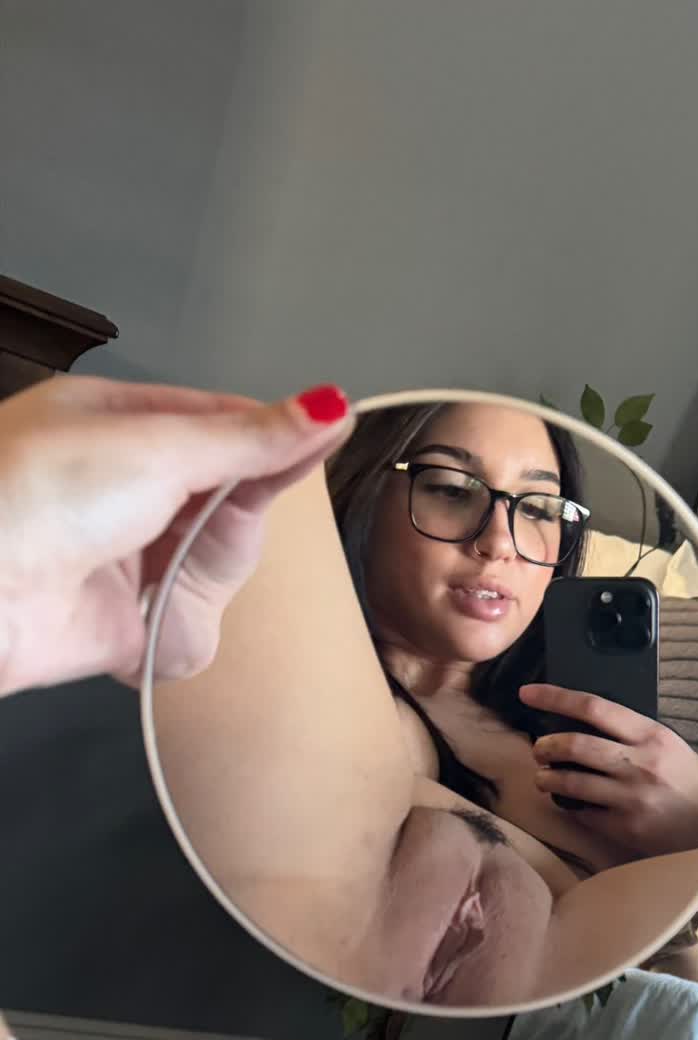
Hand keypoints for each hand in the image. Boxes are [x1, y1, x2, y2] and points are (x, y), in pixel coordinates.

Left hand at [0, 375, 352, 696]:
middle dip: (234, 511)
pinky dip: (182, 628)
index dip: (273, 436)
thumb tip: (325, 407)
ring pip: (218, 566)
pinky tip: (147, 611)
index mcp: (115, 423)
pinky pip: (194, 631)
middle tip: (214, 512)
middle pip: (229, 499)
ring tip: (156, 569)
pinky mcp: (129, 624)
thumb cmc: (26, 500)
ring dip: (204, 572)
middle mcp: (122, 489)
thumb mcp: (156, 449)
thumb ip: (250, 439)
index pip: (222, 424)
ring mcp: (127, 557)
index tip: (325, 435)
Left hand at [520, 682, 697, 855]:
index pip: (594, 707)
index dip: (555, 698)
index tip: (529, 694)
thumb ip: (633, 735)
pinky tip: (568, 804)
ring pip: (570, 783)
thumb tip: (586, 725)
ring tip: (544, 778)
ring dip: (547, 779)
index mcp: (652, 736)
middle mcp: (640, 764)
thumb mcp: (670, 747)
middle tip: (538, 749)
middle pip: (574, 745)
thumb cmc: (692, 784)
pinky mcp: (625, 827)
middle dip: (545, 746)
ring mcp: (631, 798)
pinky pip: (582, 813)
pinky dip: (569, 807)